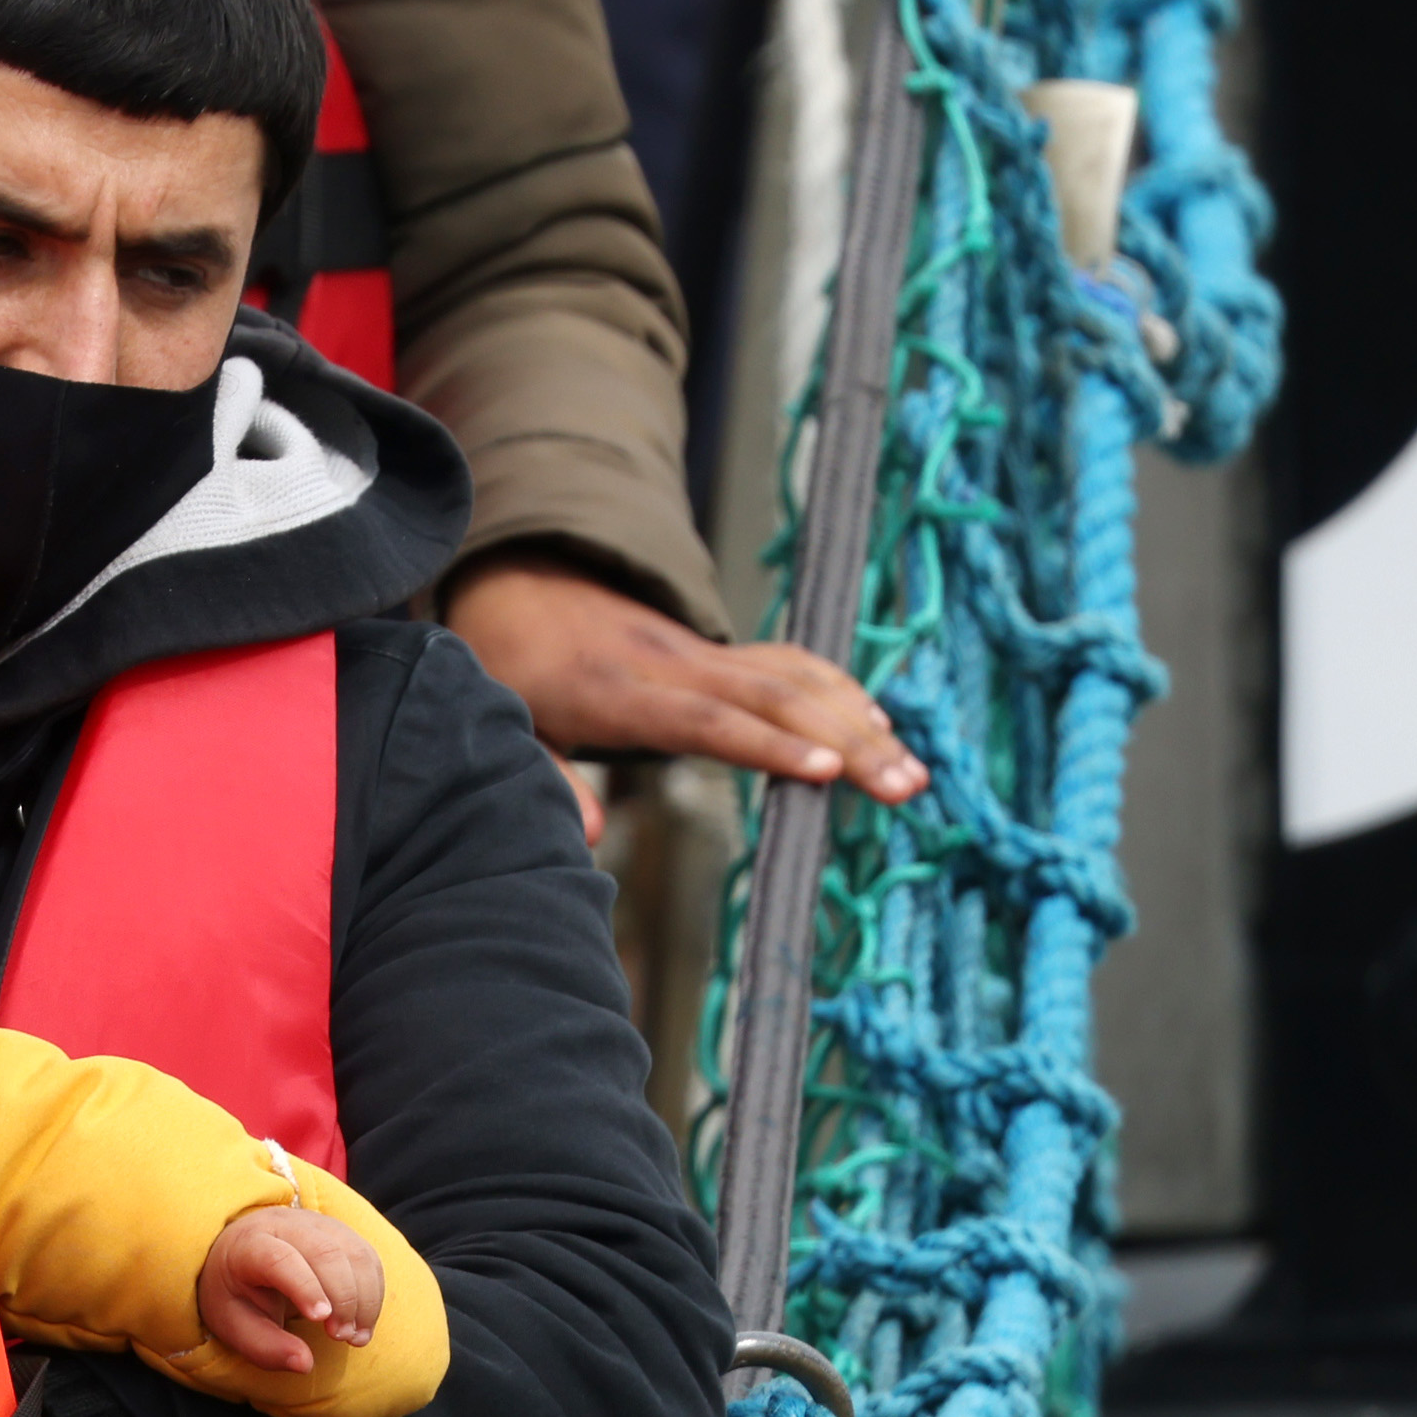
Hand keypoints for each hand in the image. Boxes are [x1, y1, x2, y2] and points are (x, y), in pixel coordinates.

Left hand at [197, 1203, 383, 1374]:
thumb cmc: (235, 1295)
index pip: (280, 1259)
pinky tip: (363, 1323)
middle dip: (342, 1298)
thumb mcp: (234, 1326)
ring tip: (355, 1337)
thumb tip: (305, 1364)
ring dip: (364, 1298)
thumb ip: (264, 1347)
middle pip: (325, 1252)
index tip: (321, 1319)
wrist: (240, 1258)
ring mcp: (317, 1224)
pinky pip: (368, 1258)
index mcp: (249, 1245)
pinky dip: (373, 1293)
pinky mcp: (340, 1233)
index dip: (304, 1287)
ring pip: (354, 1253)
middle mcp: (285, 1226)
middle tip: (340, 1336)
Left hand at [444, 554, 925, 801]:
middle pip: (777, 702)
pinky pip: (788, 663)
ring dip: (859, 721)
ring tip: (911, 771)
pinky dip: (837, 688)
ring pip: (796, 680)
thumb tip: (590, 835)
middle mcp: (675, 667)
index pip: (710, 722)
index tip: (829, 773)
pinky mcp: (715, 650)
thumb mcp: (506, 722)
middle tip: (907, 786)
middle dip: (849, 743)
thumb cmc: (508, 664)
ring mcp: (701, 653)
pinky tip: (877, 719)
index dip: (771, 746)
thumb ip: (548, 778)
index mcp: (622, 693)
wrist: (517, 581)